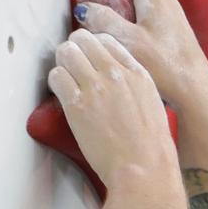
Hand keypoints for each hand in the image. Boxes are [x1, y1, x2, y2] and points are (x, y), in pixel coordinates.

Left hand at [48, 30, 180, 193]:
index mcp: (137, 73)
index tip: (88, 59)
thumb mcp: (152, 104)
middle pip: (83, 40)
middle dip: (74, 50)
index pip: (106, 40)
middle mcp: (116, 74)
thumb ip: (134, 85)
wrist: (144, 169)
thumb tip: (117, 80)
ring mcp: (96, 87)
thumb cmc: (150, 146)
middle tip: (72, 66)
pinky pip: (56, 76)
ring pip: (66, 52)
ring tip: (66, 79)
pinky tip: (62, 93)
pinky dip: (55, 81)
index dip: (92, 47)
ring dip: (62, 63)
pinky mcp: (78, 104)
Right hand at [74, 0, 207, 123]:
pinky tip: (135, 19)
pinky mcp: (177, 30)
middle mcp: (168, 1)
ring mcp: (175, 15)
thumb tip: (85, 9)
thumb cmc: (166, 65)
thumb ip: (105, 21)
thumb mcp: (128, 42)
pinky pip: (160, 4)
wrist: (195, 89)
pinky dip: (146, 0)